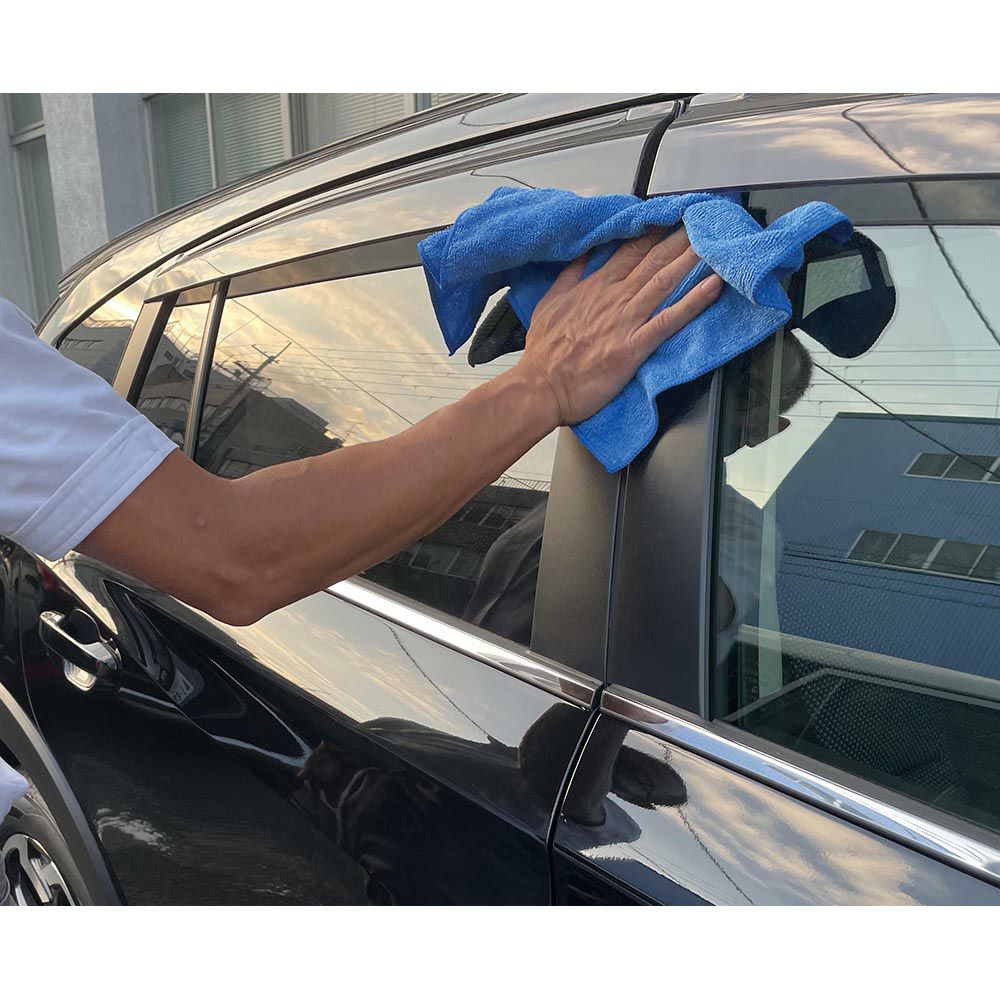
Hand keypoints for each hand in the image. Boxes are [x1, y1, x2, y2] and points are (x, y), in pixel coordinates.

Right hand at [515, 226, 722, 425]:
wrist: (540, 387)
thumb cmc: (544, 353)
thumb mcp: (551, 301)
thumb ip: (571, 274)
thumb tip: (585, 251)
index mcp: (595, 286)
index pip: (631, 249)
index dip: (656, 231)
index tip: (676, 217)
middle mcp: (614, 297)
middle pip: (654, 259)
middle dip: (681, 237)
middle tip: (705, 218)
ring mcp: (625, 321)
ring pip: (665, 281)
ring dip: (692, 259)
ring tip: (715, 241)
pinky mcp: (633, 346)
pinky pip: (669, 320)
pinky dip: (693, 302)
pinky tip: (713, 286)